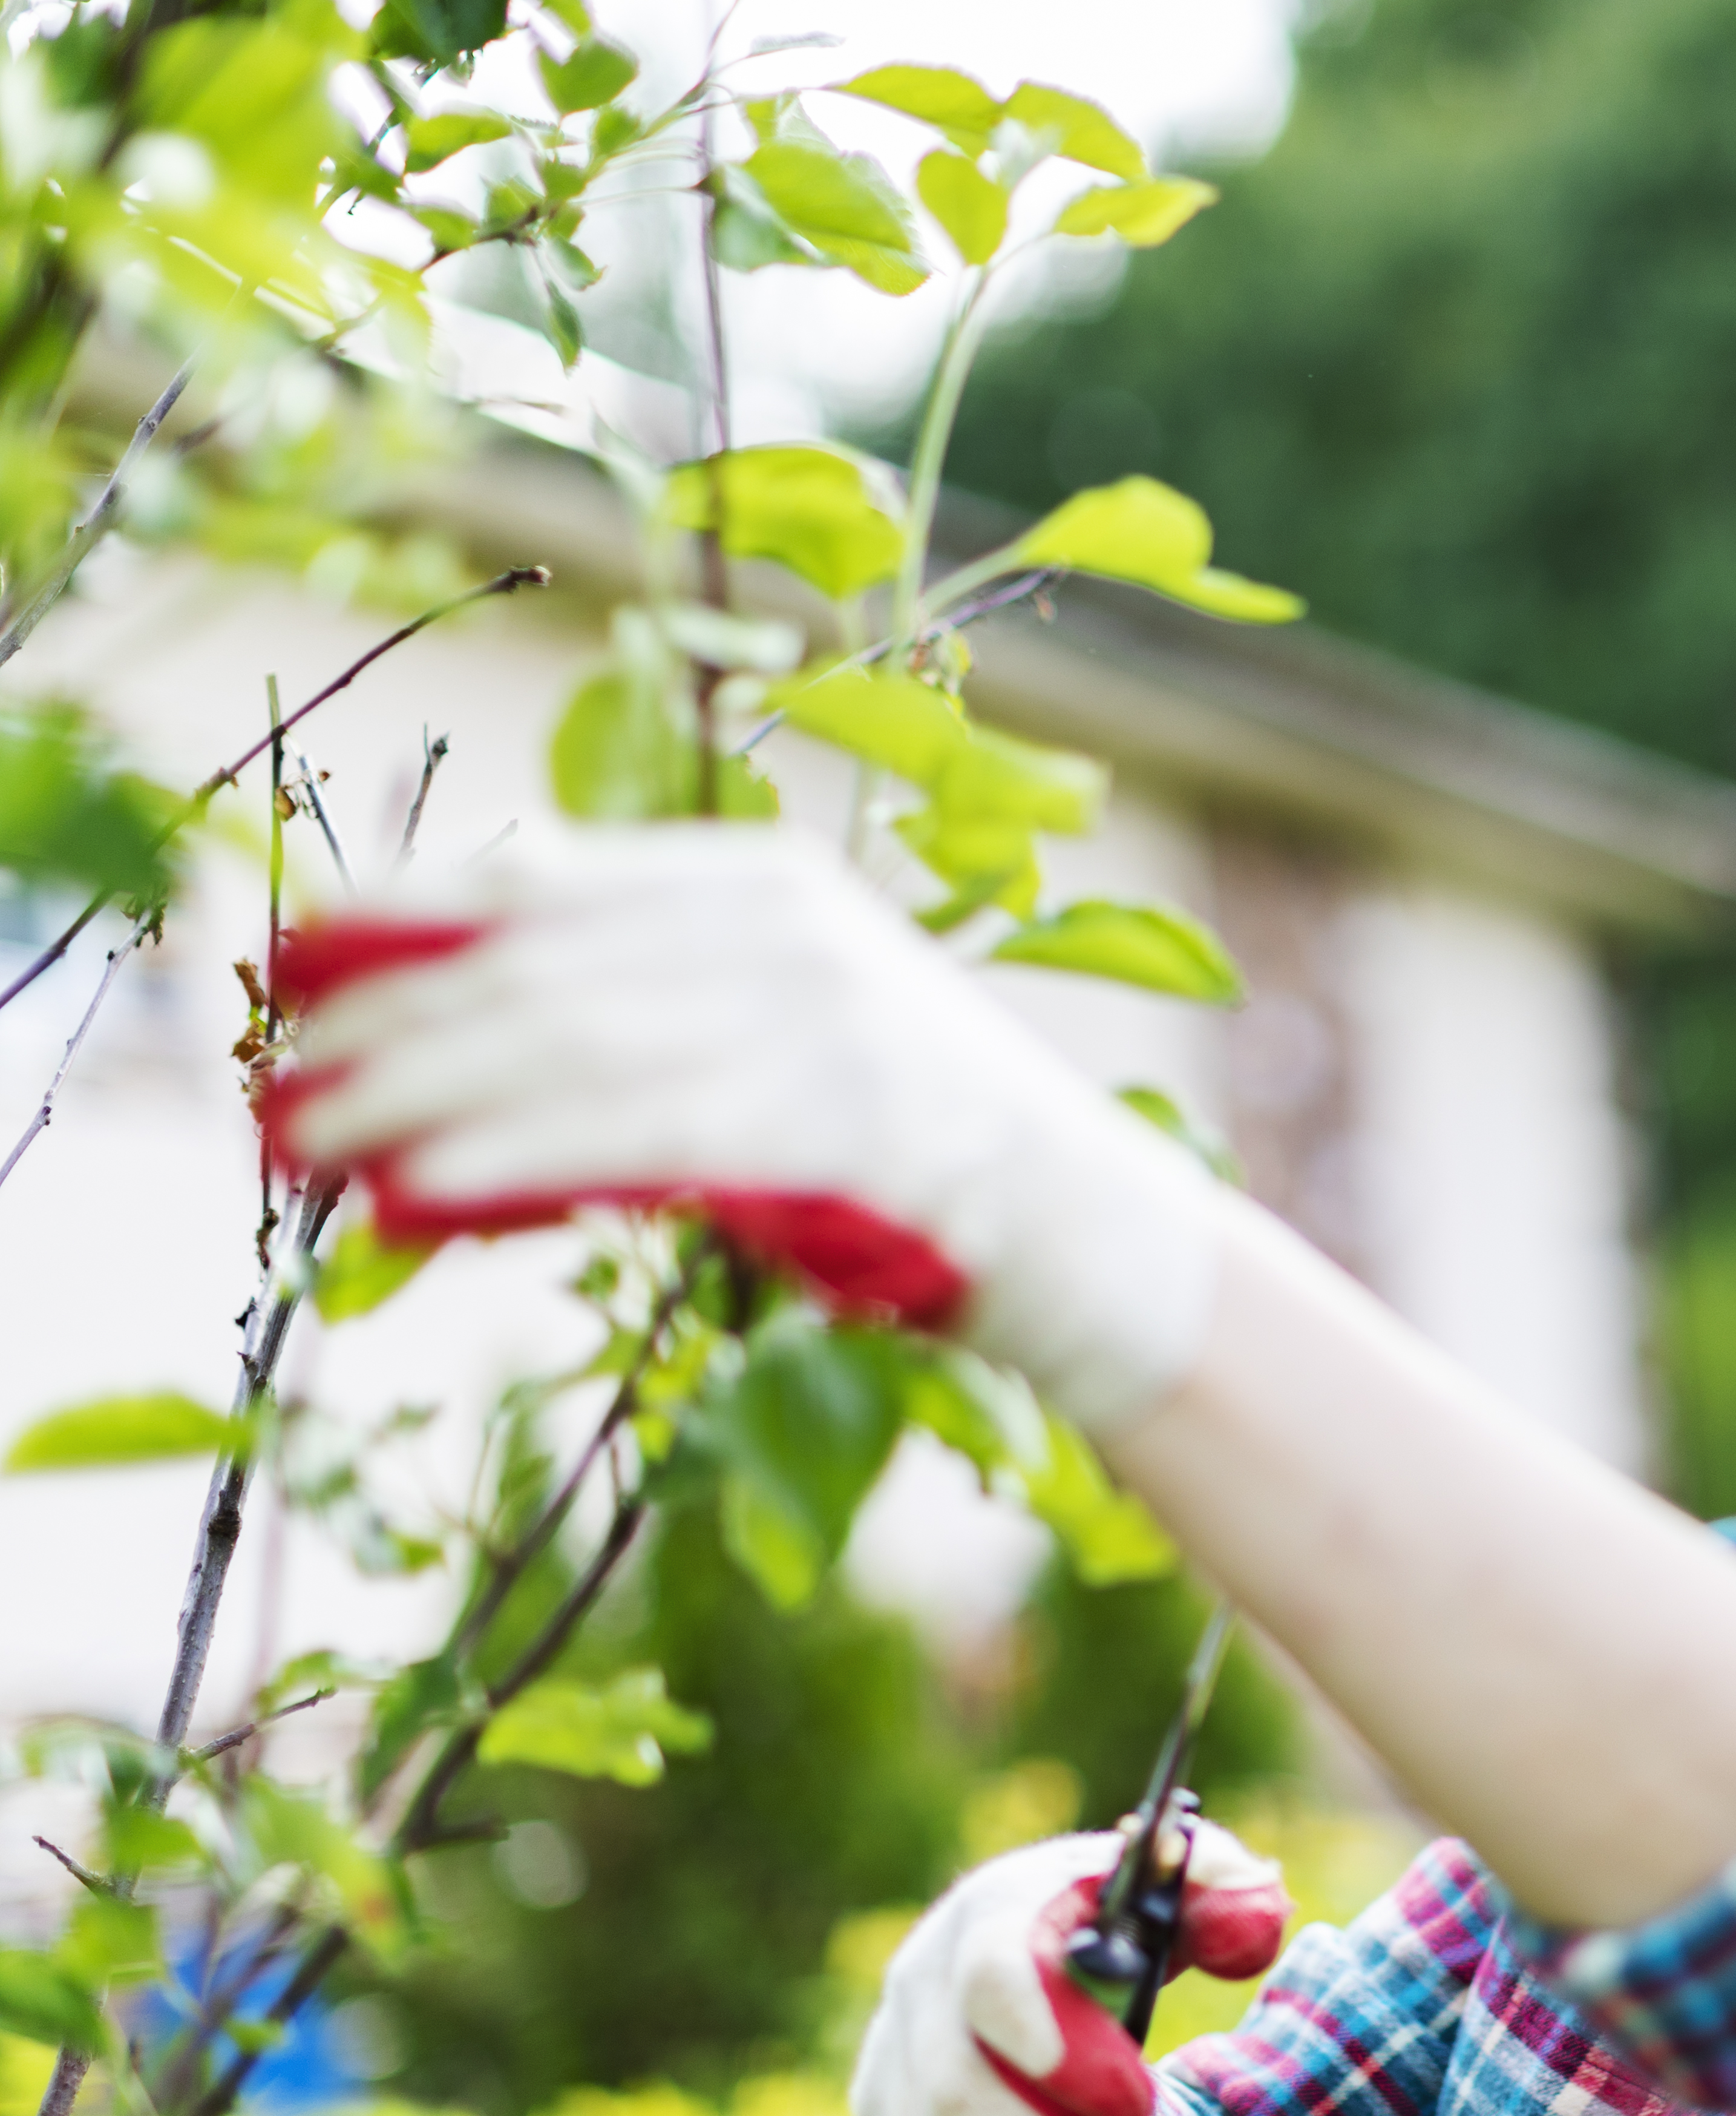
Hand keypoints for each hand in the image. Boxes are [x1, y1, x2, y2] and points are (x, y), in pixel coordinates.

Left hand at [267, 825, 1229, 1430]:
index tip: (282, 965)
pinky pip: (637, 1142)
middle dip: (382, 1032)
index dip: (397, 921)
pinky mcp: (837, 1130)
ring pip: (569, 1053)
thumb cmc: (910, 1144)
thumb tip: (463, 984)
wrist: (1089, 1230)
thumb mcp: (783, 1020)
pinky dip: (514, 1165)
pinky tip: (422, 1194)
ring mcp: (821, 1028)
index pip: (540, 885)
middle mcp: (785, 935)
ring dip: (417, 1104)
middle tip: (268, 1093)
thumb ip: (646, 986)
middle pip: (535, 971)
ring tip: (309, 1150)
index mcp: (761, 885)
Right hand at [848, 1818, 1293, 2115]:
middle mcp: (915, 1998)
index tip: (1139, 2101)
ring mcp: (889, 2086)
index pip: (993, 1980)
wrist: (1037, 1982)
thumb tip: (1252, 1926)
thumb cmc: (1116, 1941)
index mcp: (987, 1917)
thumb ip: (1227, 1897)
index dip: (1060, 2048)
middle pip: (962, 2098)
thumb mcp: (1175, 1898)